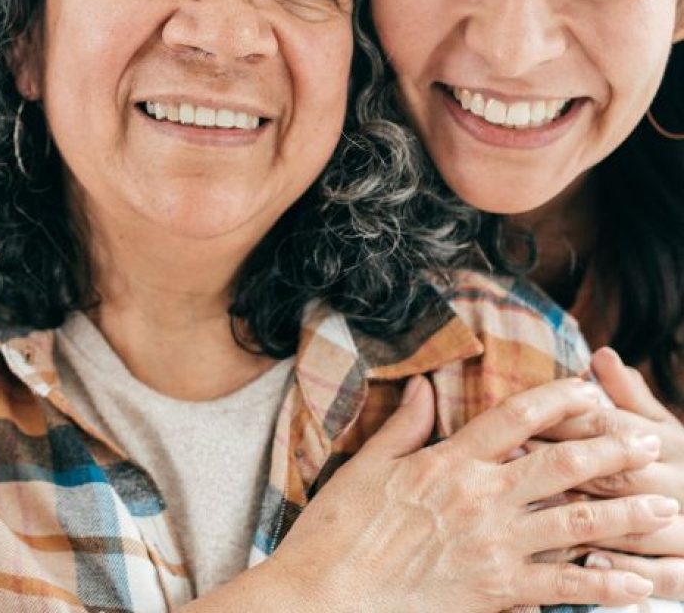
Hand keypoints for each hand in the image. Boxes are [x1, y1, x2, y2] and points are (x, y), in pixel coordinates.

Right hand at [264, 375, 675, 612]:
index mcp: (446, 462)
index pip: (512, 419)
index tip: (588, 391)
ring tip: (664, 507)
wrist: (327, 596)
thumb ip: (403, 426)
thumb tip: (421, 384)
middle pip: (559, 467)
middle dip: (611, 453)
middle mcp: (478, 499)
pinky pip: (563, 589)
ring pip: (574, 526)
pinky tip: (636, 586)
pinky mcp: (496, 594)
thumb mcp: (366, 466)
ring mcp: (491, 548)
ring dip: (624, 515)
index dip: (556, 400)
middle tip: (650, 444)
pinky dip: (604, 588)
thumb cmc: (338, 529)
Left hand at [538, 346, 683, 598]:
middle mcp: (683, 483)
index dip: (562, 421)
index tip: (518, 422)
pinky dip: (629, 569)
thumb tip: (602, 354)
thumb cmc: (674, 463)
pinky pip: (666, 574)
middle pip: (615, 474)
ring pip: (635, 525)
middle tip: (510, 466)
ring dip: (586, 520)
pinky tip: (592, 562)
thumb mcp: (659, 426)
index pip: (609, 425)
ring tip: (537, 514)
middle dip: (560, 469)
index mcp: (673, 442)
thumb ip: (629, 396)